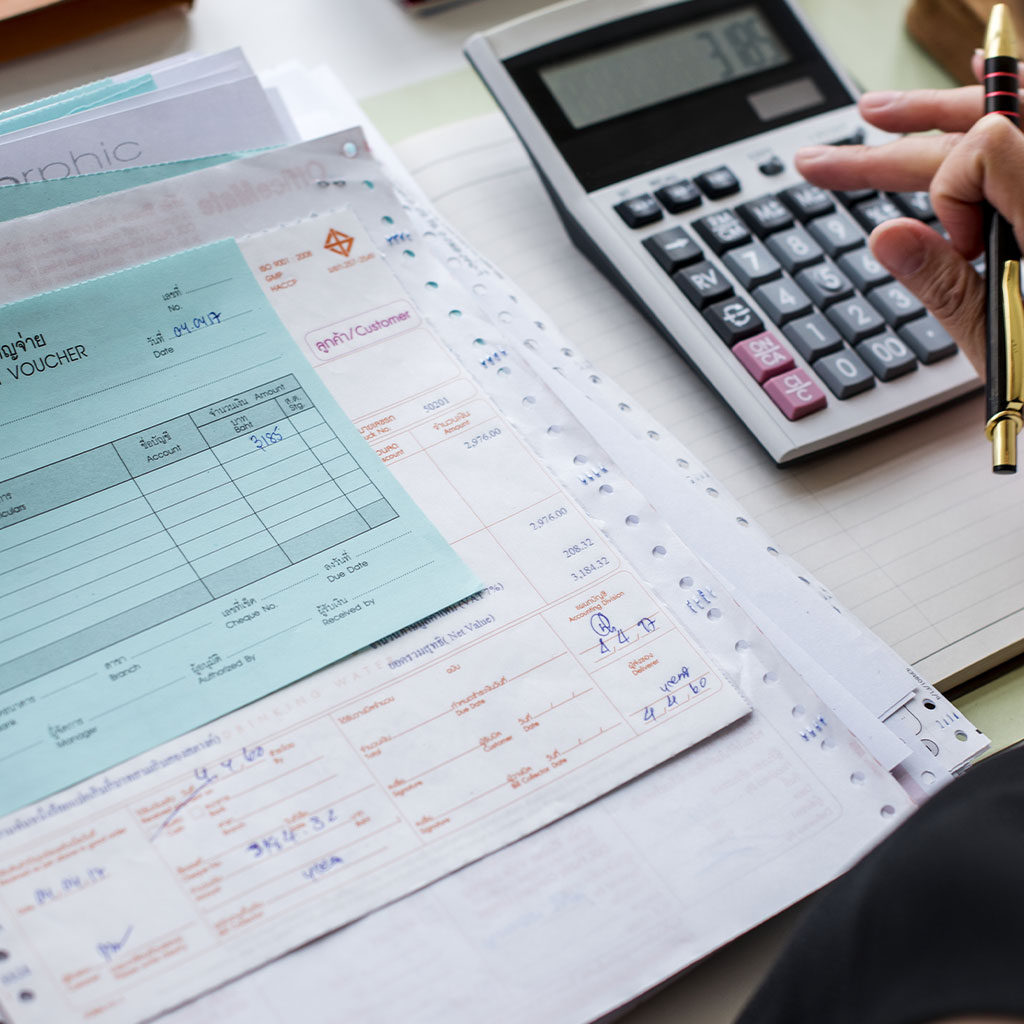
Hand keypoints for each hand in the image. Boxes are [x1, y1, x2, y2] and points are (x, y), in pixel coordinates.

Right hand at [794, 56, 1023, 374]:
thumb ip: (948, 285)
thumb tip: (887, 236)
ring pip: (1006, 123)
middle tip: (823, 163)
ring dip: (936, 117)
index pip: (986, 150)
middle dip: (896, 152)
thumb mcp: (1004, 340)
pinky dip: (1004, 101)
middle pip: (982, 130)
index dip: (951, 196)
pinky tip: (980, 66)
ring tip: (877, 114)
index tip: (960, 248)